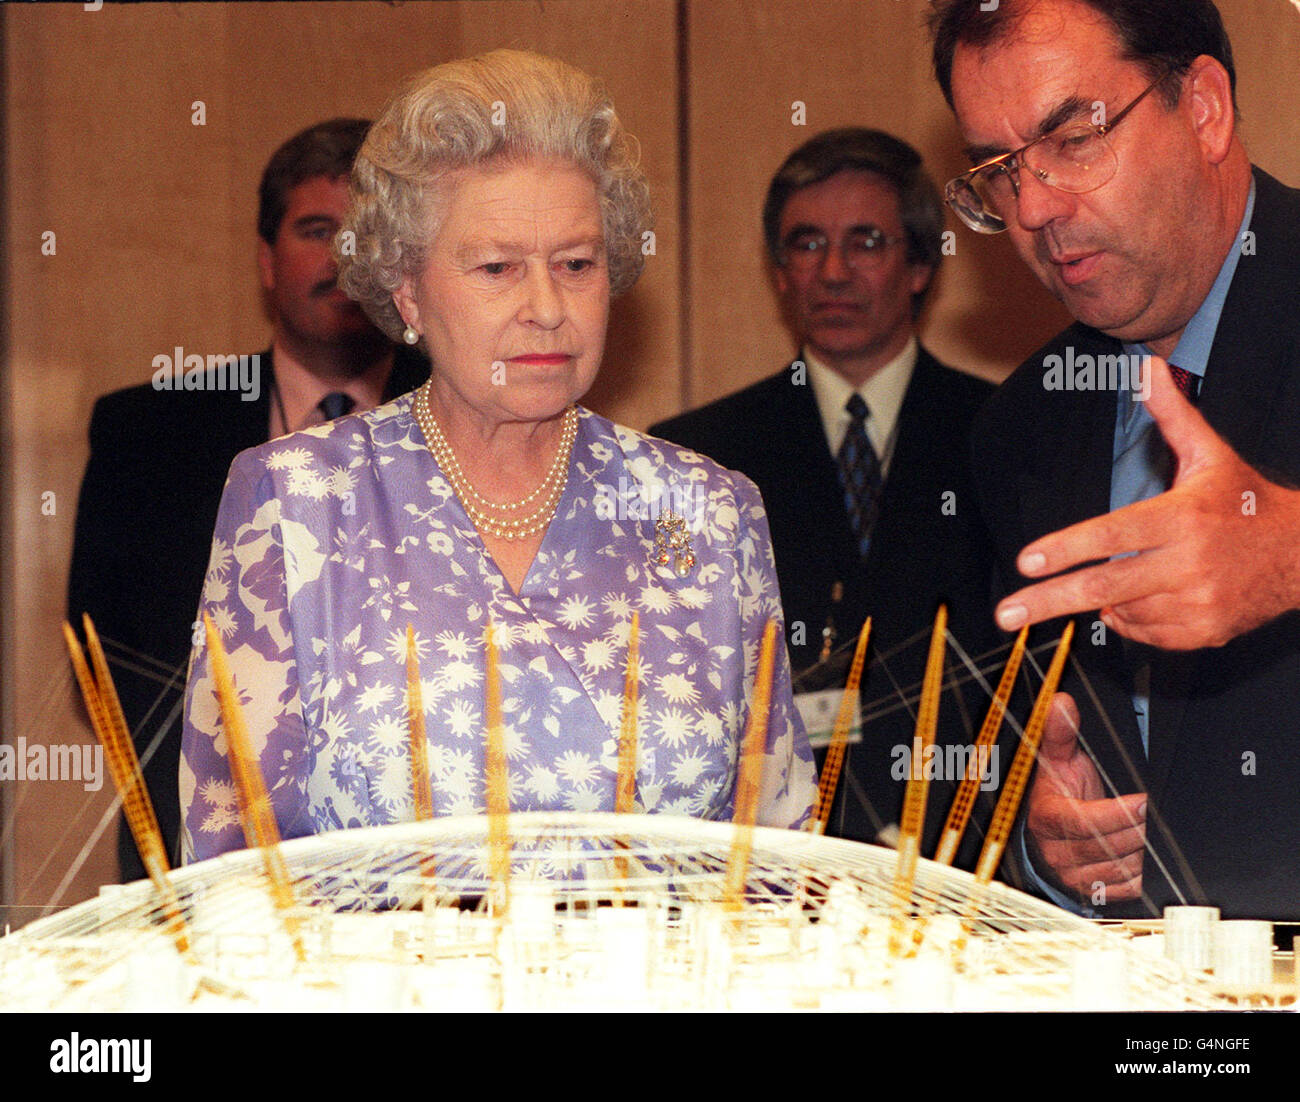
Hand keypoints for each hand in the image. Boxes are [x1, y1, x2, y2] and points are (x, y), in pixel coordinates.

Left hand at [995, 356, 1299, 649]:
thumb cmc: (1245, 502)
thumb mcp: (1210, 454)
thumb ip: (1172, 415)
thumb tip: (1149, 367)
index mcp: (1183, 518)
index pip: (1111, 535)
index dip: (1065, 549)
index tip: (1026, 562)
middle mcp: (1188, 562)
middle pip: (1104, 586)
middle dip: (1047, 602)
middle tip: (1006, 615)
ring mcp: (1197, 602)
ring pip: (1121, 610)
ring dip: (1102, 600)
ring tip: (1117, 579)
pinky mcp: (1203, 632)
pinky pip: (1143, 632)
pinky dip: (1129, 618)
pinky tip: (1144, 596)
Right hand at [1026, 693, 1146, 902]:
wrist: (1047, 832)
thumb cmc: (1057, 793)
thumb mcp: (1057, 762)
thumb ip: (1060, 734)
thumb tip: (1060, 703)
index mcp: (1048, 818)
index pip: (1082, 822)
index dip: (1115, 814)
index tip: (1143, 800)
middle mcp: (1058, 852)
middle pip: (1108, 847)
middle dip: (1139, 829)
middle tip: (1156, 812)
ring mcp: (1076, 876)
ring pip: (1123, 869)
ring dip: (1144, 849)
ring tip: (1150, 829)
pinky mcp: (1095, 893)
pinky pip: (1129, 887)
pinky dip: (1143, 870)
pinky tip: (1145, 852)